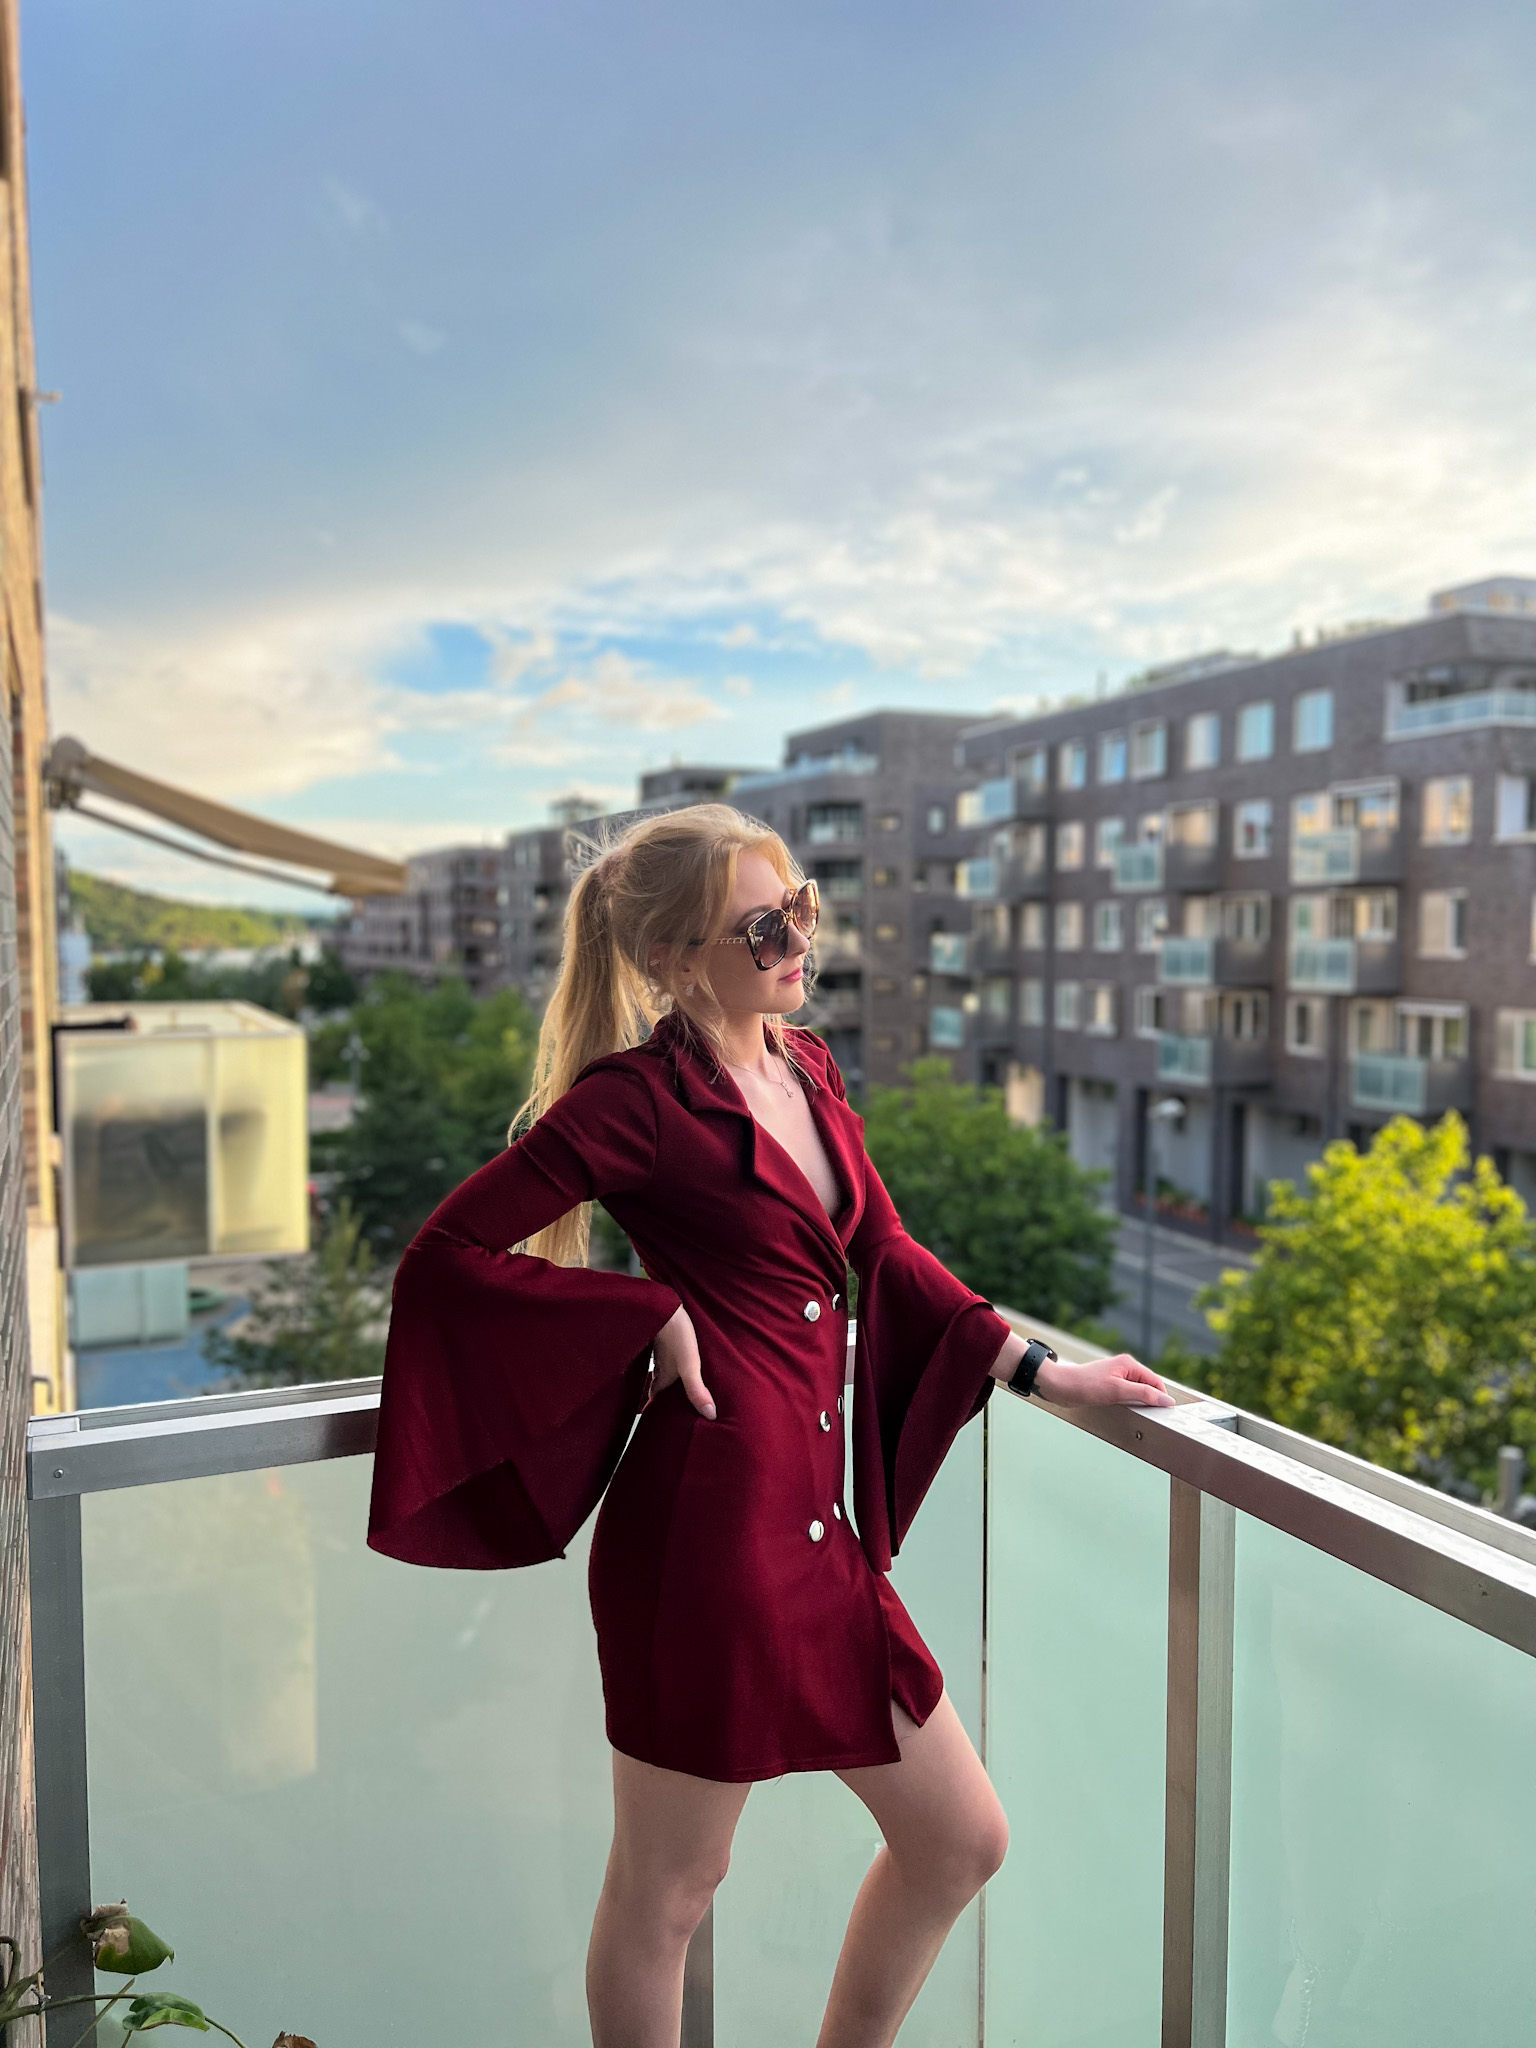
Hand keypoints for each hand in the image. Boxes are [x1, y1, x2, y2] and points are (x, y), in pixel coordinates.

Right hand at [651, 1304, 715, 1418]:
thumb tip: (710, 1415)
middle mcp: (658, 1368)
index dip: (655, 1412)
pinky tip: (676, 1358)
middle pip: (657, 1387)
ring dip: (664, 1379)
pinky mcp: (663, 1337)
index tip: (658, 1424)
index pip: (654, 1401)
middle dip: (661, 1397)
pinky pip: (663, 1355)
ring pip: (659, 1371)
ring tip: (676, 1387)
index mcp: (662, 1378)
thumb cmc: (677, 1335)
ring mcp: (659, 1352)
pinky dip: (667, 1362)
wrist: (663, 1304)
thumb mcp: (689, 1365)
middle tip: (669, 1408)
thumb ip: (697, 1390)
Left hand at [1035, 1351, 1173, 1408]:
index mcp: (1129, 1364)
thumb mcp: (1117, 1391)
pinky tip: (1126, 1410)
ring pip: (1137, 1391)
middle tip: (1151, 1416)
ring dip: (1140, 1402)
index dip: (1162, 1396)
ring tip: (1138, 1413)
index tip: (1166, 1412)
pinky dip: (1130, 1403)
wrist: (1059, 1386)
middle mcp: (1124, 1368)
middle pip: (1148, 1385)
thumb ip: (1143, 1394)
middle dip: (1151, 1399)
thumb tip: (1166, 1399)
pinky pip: (1126, 1394)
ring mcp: (1116, 1376)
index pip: (1155, 1381)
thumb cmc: (1084, 1385)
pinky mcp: (1108, 1385)